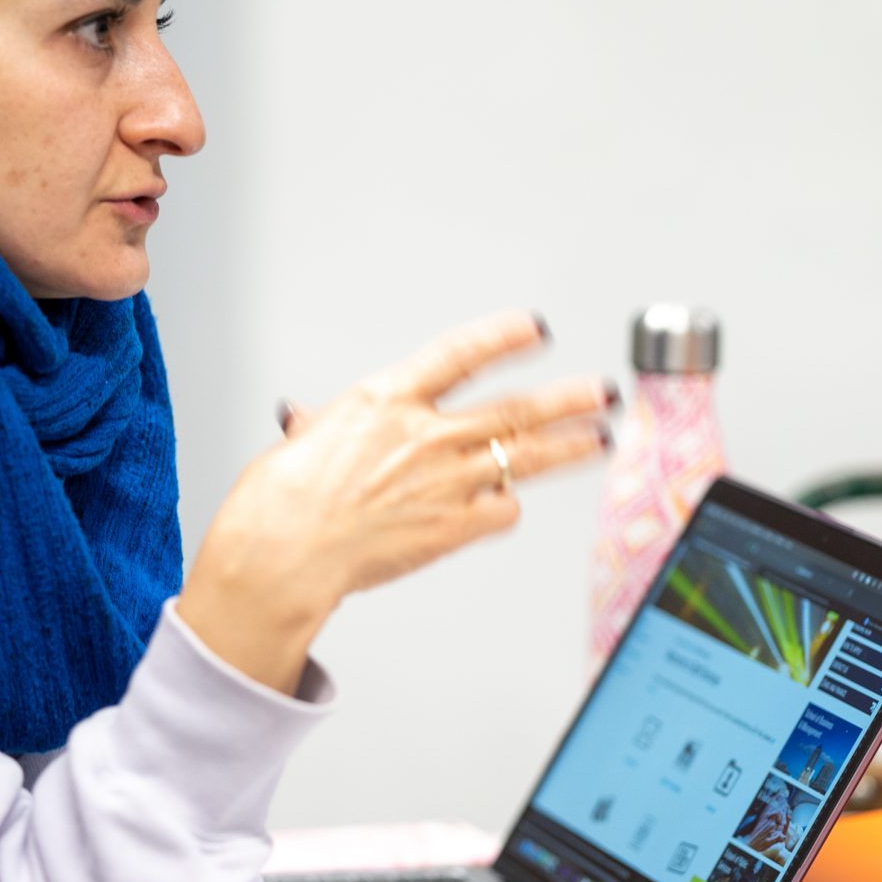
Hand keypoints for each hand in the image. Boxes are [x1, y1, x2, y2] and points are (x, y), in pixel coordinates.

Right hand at [178, 310, 612, 691]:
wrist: (283, 551)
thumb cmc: (281, 499)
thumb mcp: (302, 441)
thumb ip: (323, 426)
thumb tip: (307, 419)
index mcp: (386, 399)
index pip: (462, 354)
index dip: (505, 338)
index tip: (535, 330)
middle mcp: (426, 434)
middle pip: (516, 409)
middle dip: (567, 399)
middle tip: (600, 392)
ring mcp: (446, 480)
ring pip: (528, 456)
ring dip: (571, 445)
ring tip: (600, 436)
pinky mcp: (452, 527)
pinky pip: (502, 511)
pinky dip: (507, 508)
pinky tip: (506, 506)